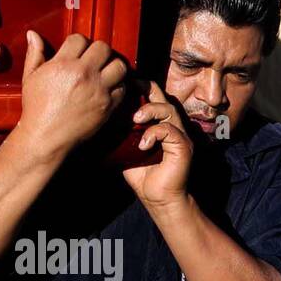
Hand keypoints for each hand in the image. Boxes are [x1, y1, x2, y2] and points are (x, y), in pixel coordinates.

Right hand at [15, 31, 127, 159]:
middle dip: (98, 51)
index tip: (77, 52)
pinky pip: (123, 88)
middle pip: (103, 47)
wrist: (45, 137)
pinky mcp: (108, 105)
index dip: (78, 43)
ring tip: (104, 72)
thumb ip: (35, 54)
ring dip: (113, 66)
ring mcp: (98, 90)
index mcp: (63, 65)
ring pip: (119, 65)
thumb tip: (33, 35)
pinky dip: (118, 86)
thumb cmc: (36, 108)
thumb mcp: (30, 78)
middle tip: (93, 60)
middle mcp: (83, 74)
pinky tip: (108, 88)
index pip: (79, 39)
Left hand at [122, 80, 192, 210]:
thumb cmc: (141, 173)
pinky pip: (170, 130)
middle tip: (129, 88)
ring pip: (167, 109)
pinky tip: (142, 145)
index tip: (122, 83)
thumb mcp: (124, 148)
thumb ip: (118, 132)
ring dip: (149, 110)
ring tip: (135, 119)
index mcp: (157, 122)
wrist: (158, 197)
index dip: (138, 86)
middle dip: (145, 88)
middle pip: (161, 95)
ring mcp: (179, 134)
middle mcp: (170, 124)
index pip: (151, 95)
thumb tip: (98, 119)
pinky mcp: (183, 146)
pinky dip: (153, 134)